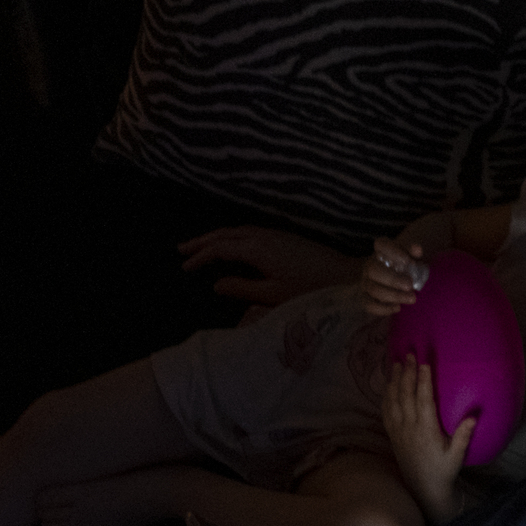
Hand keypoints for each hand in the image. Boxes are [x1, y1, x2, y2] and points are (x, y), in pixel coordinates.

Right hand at [179, 226, 357, 307]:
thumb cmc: (310, 288)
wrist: (344, 274)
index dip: (200, 257)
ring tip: (200, 247)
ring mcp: (274, 234)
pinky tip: (231, 246)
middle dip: (202, 241)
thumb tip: (216, 284)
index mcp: (257, 249)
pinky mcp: (283, 237)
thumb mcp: (273, 294)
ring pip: (237, 231)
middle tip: (182, 250)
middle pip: (225, 234)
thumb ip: (242, 289)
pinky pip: (248, 232)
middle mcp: (263, 236)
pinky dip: (232, 237)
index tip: (185, 267)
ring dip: (216, 238)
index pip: (220, 248)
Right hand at [359, 238, 425, 316]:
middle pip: (373, 270)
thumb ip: (413, 252)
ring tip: (412, 298)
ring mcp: (366, 282)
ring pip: (373, 289)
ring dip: (393, 295)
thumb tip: (417, 249)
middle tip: (410, 285)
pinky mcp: (366, 298)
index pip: (381, 244)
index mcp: (381, 250)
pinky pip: (369, 305)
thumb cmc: (406, 267)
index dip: (393, 252)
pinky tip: (398, 308)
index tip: (408, 261)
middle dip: (393, 279)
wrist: (401, 280)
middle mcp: (370, 264)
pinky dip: (383, 308)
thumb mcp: (412, 257)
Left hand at [381, 359, 473, 524]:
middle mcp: (410, 428)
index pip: (424, 401)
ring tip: (396, 363)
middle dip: (407, 374)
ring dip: (394, 381)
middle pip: (406, 396)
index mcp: (426, 431)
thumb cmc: (443, 470)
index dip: (423, 381)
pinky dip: (386, 396)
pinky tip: (388, 385)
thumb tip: (474, 416)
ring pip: (393, 401)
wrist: (423, 488)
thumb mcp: (457, 455)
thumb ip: (463, 435)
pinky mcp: (393, 435)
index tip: (424, 364)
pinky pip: (386, 412)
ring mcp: (398, 431)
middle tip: (409, 354)